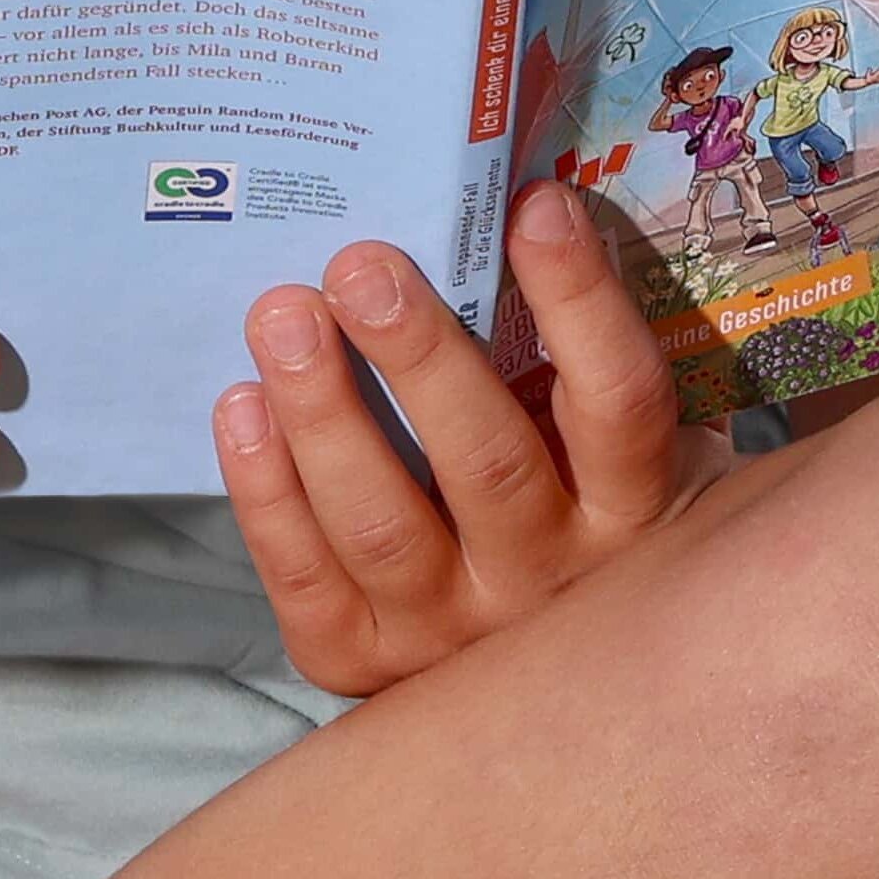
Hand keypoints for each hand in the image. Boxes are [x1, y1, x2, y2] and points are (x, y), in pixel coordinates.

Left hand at [213, 187, 722, 697]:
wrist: (547, 675)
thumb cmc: (581, 506)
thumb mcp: (621, 445)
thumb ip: (588, 356)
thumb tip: (530, 203)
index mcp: (637, 512)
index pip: (620, 403)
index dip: (580, 302)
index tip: (535, 205)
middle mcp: (550, 583)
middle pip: (486, 465)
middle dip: (418, 355)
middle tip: (360, 263)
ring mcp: (452, 634)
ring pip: (381, 525)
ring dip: (323, 412)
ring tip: (281, 316)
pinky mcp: (363, 662)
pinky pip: (306, 577)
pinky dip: (266, 492)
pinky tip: (241, 406)